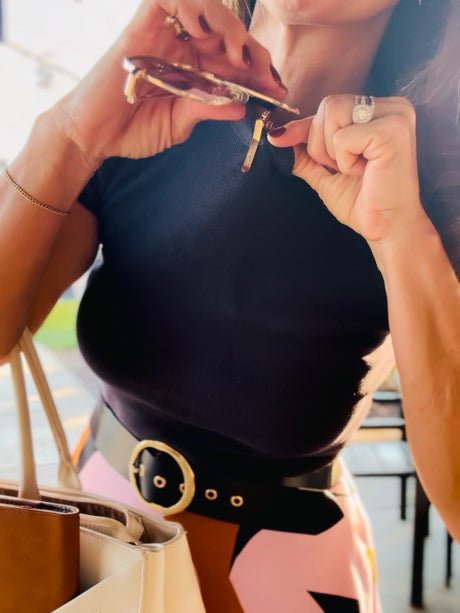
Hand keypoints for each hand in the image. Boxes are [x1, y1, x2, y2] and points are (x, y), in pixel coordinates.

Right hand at [52, 0, 285, 165]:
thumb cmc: (134, 129)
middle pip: (227, 32)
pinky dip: (190, 6)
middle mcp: (184, 47)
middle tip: (264, 75)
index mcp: (197, 70)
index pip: (236, 60)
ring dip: (227, 28)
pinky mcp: (142, 26)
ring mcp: (165, 34)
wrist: (94, 134)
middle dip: (252, 51)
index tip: (277, 90)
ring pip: (205, 10)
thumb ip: (209, 110)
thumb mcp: (181, 123)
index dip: (260, 71)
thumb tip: (243, 106)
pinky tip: (202, 30)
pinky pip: (168, 0)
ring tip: (236, 54)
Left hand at [268, 94, 430, 243]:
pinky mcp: (393, 130)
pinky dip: (345, 161)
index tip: (278, 139)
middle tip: (346, 169)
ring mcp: (396, 115)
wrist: (386, 227)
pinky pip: (343, 137)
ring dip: (332, 152)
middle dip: (321, 145)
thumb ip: (304, 153)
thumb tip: (277, 136)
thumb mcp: (325, 172)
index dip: (303, 127)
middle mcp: (393, 106)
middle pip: (329, 106)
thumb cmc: (362, 201)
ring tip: (356, 170)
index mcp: (380, 111)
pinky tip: (365, 172)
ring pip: (333, 113)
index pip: (330, 107)